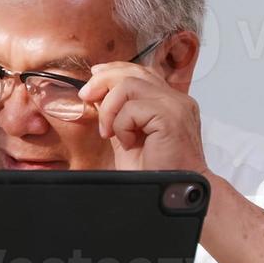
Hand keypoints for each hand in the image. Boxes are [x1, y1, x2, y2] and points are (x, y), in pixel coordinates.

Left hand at [78, 62, 208, 174]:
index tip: (93, 78)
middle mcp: (176, 100)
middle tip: (86, 97)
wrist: (174, 192)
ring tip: (110, 132)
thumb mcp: (127, 135)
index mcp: (169, 102)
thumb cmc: (156, 170)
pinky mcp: (171, 118)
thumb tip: (96, 94)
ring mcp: (176, 106)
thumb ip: (117, 113)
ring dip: (110, 109)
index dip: (114, 70)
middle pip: (134, 71)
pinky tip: (128, 142)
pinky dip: (121, 125)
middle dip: (103, 81)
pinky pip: (132, 108)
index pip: (140, 72)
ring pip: (129, 84)